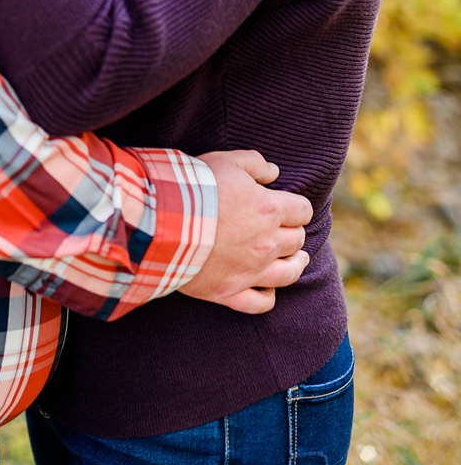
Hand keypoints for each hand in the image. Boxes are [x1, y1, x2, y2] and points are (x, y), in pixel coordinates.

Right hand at [179, 150, 312, 314]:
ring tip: (296, 260)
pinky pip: (260, 303)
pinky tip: (267, 289)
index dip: (298, 207)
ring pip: (288, 274)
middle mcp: (266, 243)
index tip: (291, 206)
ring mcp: (250, 271)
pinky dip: (268, 297)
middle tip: (286, 228)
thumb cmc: (195, 186)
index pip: (302, 210)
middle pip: (296, 240)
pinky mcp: (229, 291)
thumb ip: (255, 163)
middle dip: (293, 231)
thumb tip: (274, 172)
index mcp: (269, 209)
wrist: (163, 220)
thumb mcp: (226, 161)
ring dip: (295, 265)